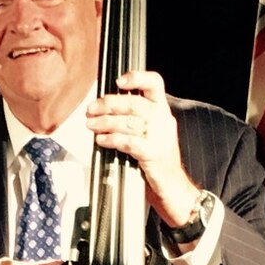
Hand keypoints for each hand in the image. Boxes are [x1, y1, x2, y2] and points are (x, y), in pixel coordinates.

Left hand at [86, 70, 201, 228]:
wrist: (173, 186)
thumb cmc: (156, 158)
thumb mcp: (150, 132)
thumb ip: (135, 118)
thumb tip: (105, 108)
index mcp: (163, 110)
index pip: (155, 84)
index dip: (137, 78)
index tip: (119, 81)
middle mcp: (163, 120)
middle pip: (135, 103)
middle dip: (109, 104)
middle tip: (91, 109)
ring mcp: (160, 137)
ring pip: (129, 122)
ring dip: (105, 122)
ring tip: (91, 125)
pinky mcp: (153, 154)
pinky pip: (129, 142)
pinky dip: (112, 139)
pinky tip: (101, 140)